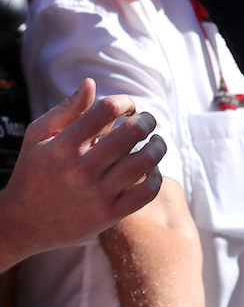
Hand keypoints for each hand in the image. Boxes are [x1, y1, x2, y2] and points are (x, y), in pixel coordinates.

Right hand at [0, 78, 165, 269]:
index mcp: (64, 145)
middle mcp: (82, 168)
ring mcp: (98, 193)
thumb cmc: (33, 172)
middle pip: (133, 132)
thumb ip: (67, 109)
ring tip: (154, 142)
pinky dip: (156, 176)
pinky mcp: (110, 214)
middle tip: (146, 121)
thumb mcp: (39, 136)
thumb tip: (91, 83)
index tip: (128, 108)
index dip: (125, 102)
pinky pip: (147, 191)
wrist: (21, 223)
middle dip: (147, 120)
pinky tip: (150, 169)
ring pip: (146, 161)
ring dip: (158, 146)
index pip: (107, 109)